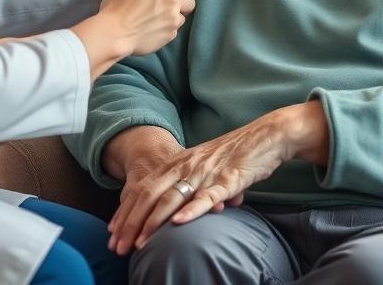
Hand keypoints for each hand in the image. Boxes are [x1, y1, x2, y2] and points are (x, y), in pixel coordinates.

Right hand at [91, 0, 194, 57]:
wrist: (114, 34)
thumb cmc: (113, 9)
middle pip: (188, 1)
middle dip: (179, 5)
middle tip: (165, 10)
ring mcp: (173, 17)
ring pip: (182, 17)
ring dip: (173, 19)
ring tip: (157, 23)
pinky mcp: (171, 34)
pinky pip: (174, 31)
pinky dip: (166, 31)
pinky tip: (153, 32)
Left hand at [106, 102, 328, 254]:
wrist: (269, 136)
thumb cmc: (238, 154)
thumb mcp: (207, 168)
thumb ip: (193, 187)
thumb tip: (183, 213)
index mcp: (179, 161)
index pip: (144, 188)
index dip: (127, 211)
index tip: (113, 232)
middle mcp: (187, 165)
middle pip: (151, 195)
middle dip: (133, 223)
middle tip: (119, 246)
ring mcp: (206, 172)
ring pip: (173, 198)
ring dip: (154, 222)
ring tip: (141, 242)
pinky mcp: (228, 179)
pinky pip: (206, 197)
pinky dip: (191, 210)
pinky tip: (179, 223)